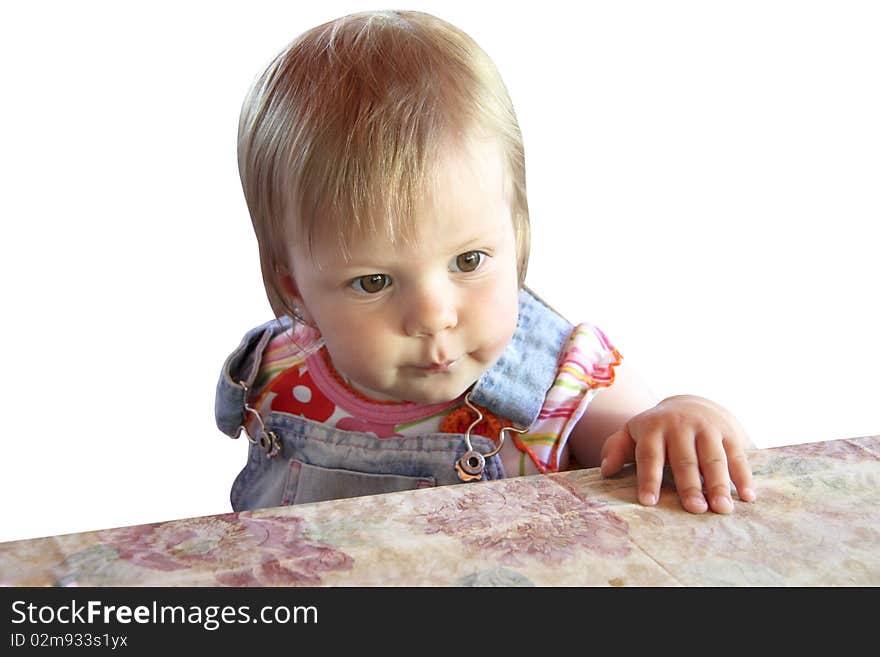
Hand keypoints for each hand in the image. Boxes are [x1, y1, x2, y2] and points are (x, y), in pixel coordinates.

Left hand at [599, 395, 756, 513]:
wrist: (691, 403)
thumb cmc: (656, 428)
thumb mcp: (631, 432)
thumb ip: (616, 448)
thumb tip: (606, 470)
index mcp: (653, 427)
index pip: (649, 455)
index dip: (649, 479)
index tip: (648, 502)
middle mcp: (680, 425)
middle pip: (684, 459)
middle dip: (690, 485)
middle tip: (694, 510)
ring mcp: (707, 428)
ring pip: (713, 458)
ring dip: (719, 484)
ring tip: (722, 509)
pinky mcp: (729, 432)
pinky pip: (738, 456)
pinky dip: (744, 477)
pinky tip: (747, 497)